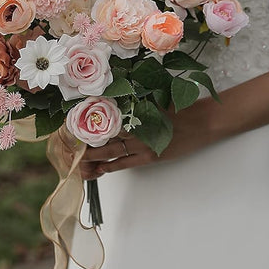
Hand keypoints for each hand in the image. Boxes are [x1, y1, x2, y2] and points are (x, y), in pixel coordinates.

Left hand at [80, 96, 215, 179]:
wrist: (201, 121)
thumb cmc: (179, 108)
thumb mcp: (154, 99)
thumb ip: (134, 102)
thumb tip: (114, 101)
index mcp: (134, 109)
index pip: (102, 115)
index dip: (84, 121)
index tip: (70, 125)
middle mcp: (134, 125)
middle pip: (101, 134)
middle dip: (84, 140)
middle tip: (67, 145)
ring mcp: (141, 142)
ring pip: (109, 150)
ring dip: (92, 156)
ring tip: (77, 160)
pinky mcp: (149, 156)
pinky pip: (124, 163)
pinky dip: (110, 166)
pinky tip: (98, 169)